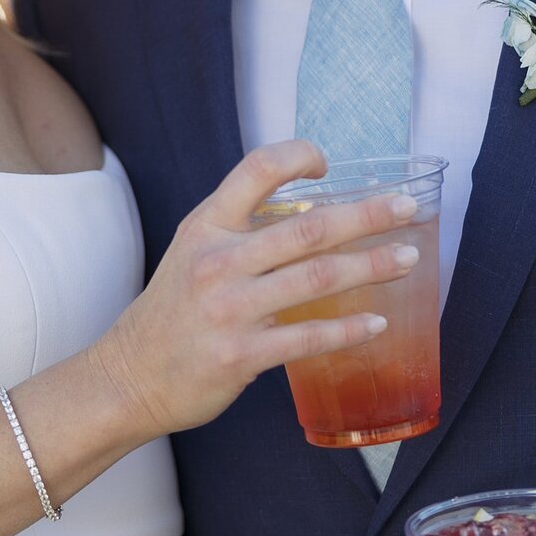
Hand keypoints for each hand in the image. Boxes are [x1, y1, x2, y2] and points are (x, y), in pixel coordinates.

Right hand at [94, 140, 423, 438]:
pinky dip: (348, 330)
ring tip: (407, 260)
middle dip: (367, 215)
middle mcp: (218, 262)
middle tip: (407, 208)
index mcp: (206, 227)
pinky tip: (376, 324)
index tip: (328, 163)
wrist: (128, 378)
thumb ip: (239, 232)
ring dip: (371, 267)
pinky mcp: (240, 355)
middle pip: (308, 228)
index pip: (256, 170)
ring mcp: (230, 310)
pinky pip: (308, 337)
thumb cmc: (170, 315)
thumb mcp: (192, 254)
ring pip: (317, 278)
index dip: (297, 157)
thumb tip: (309, 217)